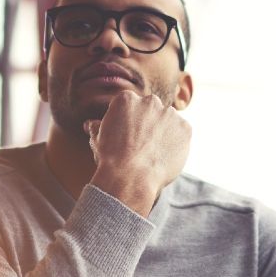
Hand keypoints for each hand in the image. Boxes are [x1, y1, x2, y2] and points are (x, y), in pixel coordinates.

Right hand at [85, 91, 190, 216]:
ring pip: (168, 121)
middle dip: (148, 124)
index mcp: (126, 99)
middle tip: (142, 146)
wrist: (130, 177)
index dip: (130, 123)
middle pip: (152, 110)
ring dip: (164, 133)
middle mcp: (150, 101)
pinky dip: (177, 143)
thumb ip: (97, 126)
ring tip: (154, 154)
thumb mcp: (98, 139)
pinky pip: (182, 133)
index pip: (131, 106)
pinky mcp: (185, 128)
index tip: (128, 137)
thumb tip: (90, 124)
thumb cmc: (111, 159)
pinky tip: (165, 156)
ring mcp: (170, 114)